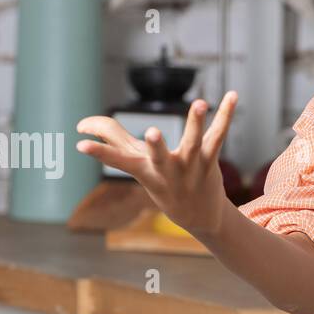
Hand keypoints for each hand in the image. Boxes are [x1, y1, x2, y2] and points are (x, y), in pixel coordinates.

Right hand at [76, 92, 237, 236]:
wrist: (200, 217)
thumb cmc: (162, 185)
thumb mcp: (137, 166)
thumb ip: (113, 141)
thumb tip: (84, 126)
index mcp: (145, 172)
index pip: (118, 162)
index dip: (99, 153)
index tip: (80, 145)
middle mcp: (167, 171)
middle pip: (160, 156)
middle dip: (155, 145)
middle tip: (152, 133)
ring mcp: (190, 167)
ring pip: (194, 143)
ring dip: (195, 122)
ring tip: (200, 103)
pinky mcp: (210, 162)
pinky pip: (218, 136)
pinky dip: (225, 115)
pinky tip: (232, 96)